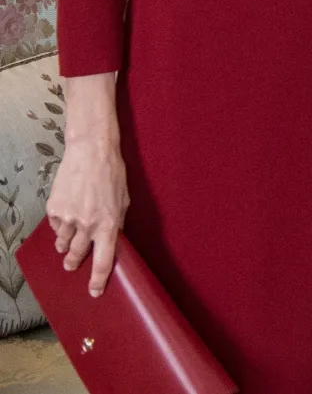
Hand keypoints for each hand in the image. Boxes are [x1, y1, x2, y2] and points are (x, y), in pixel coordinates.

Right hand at [46, 135, 126, 296]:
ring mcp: (68, 218)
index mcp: (109, 225)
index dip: (97, 280)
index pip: (103, 261)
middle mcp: (88, 225)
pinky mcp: (54, 209)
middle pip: (77, 255)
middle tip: (71, 265)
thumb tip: (112, 241)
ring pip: (63, 242)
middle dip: (73, 262)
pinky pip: (55, 225)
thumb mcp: (123, 201)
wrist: (91, 152)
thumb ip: (116, 223)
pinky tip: (65, 216)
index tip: (94, 292)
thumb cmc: (113, 175)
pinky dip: (59, 224)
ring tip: (66, 243)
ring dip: (65, 245)